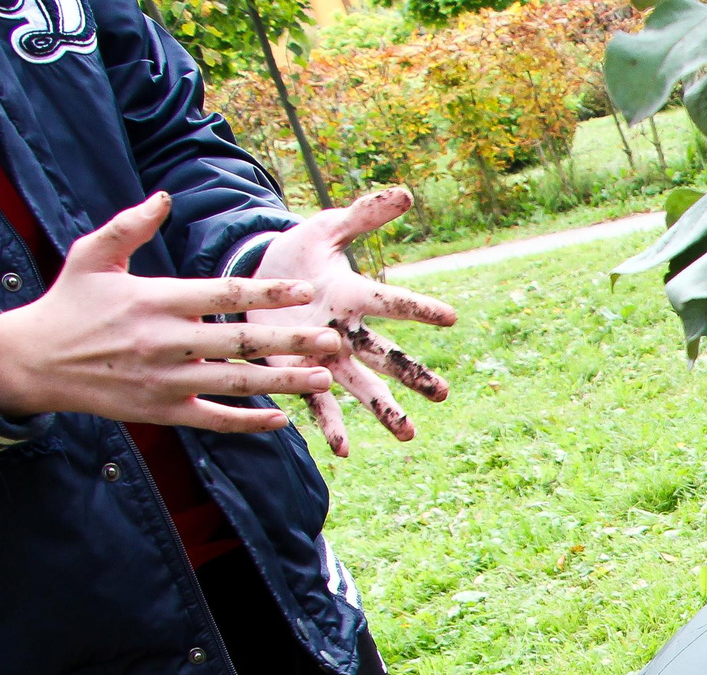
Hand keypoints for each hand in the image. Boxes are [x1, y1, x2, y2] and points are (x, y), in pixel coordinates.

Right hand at [0, 193, 342, 429]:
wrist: (34, 361)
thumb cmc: (69, 303)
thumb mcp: (91, 256)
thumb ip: (129, 227)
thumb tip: (163, 198)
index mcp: (155, 300)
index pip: (222, 294)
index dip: (267, 292)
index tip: (305, 289)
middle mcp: (165, 342)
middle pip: (240, 342)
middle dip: (290, 342)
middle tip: (333, 339)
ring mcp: (165, 380)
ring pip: (236, 384)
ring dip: (283, 383)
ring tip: (322, 378)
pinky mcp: (162, 411)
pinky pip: (214, 420)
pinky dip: (249, 423)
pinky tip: (281, 420)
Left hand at [248, 187, 456, 455]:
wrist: (255, 279)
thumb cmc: (297, 254)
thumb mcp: (325, 228)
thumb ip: (363, 214)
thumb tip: (405, 192)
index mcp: (353, 296)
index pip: (392, 301)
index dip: (420, 308)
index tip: (451, 318)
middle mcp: (346, 331)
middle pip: (386, 356)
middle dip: (413, 376)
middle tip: (442, 394)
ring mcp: (323, 356)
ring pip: (360, 387)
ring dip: (383, 411)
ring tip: (408, 434)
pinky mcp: (295, 371)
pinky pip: (316, 401)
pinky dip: (330, 425)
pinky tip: (342, 449)